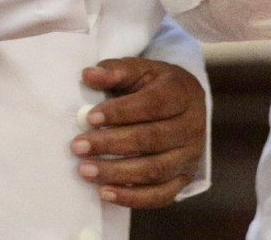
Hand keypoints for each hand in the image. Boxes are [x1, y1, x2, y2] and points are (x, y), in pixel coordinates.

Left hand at [72, 58, 204, 207]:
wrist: (183, 106)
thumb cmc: (155, 86)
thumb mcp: (140, 71)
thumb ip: (116, 71)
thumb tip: (88, 75)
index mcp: (182, 93)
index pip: (152, 105)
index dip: (120, 112)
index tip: (90, 118)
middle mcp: (192, 126)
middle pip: (151, 139)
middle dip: (111, 144)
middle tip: (78, 147)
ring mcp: (190, 155)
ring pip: (154, 170)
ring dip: (116, 172)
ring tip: (85, 170)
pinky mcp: (184, 178)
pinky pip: (160, 196)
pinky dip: (132, 198)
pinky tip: (104, 193)